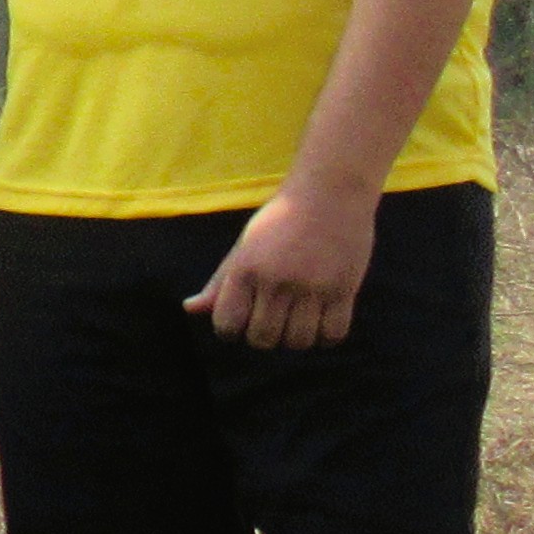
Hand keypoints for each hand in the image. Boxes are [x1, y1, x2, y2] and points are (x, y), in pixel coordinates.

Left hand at [193, 178, 377, 349]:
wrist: (329, 192)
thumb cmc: (280, 220)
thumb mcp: (244, 246)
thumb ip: (219, 282)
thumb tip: (189, 309)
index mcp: (245, 269)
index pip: (227, 324)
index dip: (230, 331)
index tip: (240, 324)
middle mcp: (276, 280)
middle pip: (263, 338)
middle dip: (263, 337)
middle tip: (271, 322)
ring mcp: (312, 286)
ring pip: (299, 341)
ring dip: (295, 339)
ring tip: (297, 322)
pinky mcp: (344, 289)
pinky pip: (332, 335)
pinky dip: (325, 338)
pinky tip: (320, 323)